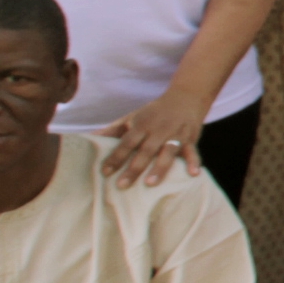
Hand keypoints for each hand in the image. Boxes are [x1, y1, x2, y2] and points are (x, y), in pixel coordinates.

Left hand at [96, 87, 211, 185]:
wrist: (185, 97)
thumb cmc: (154, 112)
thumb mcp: (132, 117)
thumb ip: (112, 130)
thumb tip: (89, 138)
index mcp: (141, 125)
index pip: (126, 142)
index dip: (115, 157)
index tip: (105, 172)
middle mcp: (158, 130)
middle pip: (145, 151)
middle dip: (133, 168)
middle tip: (122, 185)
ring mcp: (175, 135)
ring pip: (167, 152)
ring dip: (159, 168)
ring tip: (150, 183)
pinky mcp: (190, 139)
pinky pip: (192, 151)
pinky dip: (193, 162)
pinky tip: (193, 174)